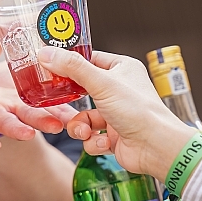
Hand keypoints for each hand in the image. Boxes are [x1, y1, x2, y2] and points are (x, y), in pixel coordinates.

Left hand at [0, 62, 74, 150]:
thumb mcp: (20, 69)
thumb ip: (36, 63)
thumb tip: (60, 52)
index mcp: (28, 99)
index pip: (50, 106)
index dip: (64, 114)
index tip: (78, 120)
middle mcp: (14, 110)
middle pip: (31, 116)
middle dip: (43, 122)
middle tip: (57, 126)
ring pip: (8, 124)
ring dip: (19, 131)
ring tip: (29, 134)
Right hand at [37, 47, 195, 179]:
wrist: (155, 148)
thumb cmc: (138, 111)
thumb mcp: (101, 83)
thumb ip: (72, 67)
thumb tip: (46, 53)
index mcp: (122, 69)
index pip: (90, 59)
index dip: (70, 65)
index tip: (51, 69)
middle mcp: (119, 89)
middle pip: (82, 91)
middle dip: (72, 104)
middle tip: (60, 103)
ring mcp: (116, 113)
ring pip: (83, 118)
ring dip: (80, 127)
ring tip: (86, 132)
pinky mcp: (113, 135)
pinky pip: (90, 136)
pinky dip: (93, 141)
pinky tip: (104, 143)